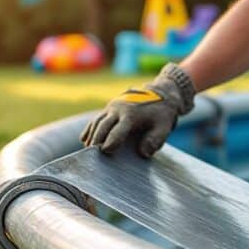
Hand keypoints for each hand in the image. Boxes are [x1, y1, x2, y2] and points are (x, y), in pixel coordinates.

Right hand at [80, 63, 195, 157]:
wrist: (160, 93)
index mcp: (131, 114)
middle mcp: (118, 109)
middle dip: (96, 140)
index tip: (105, 151)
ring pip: (97, 121)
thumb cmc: (161, 114)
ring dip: (91, 135)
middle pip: (103, 125)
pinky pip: (96, 118)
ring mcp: (112, 106)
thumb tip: (143, 153)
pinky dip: (90, 128)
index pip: (118, 130)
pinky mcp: (110, 107)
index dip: (111, 141)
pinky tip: (84, 139)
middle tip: (91, 155)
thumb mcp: (164, 127)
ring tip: (87, 149)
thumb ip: (155, 140)